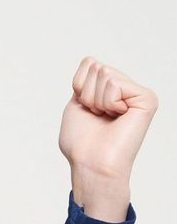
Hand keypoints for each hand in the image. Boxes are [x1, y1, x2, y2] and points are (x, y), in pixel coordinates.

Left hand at [58, 56, 158, 180]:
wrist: (91, 163)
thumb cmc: (81, 142)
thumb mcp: (75, 104)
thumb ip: (84, 81)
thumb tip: (92, 61)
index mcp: (110, 91)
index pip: (89, 63)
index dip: (79, 85)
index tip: (85, 109)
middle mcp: (126, 89)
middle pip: (96, 66)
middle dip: (87, 93)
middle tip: (96, 116)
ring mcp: (137, 93)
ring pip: (104, 73)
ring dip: (95, 100)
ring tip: (105, 118)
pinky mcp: (146, 98)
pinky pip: (115, 84)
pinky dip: (107, 102)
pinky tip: (116, 117)